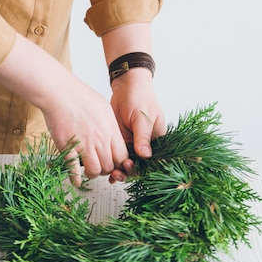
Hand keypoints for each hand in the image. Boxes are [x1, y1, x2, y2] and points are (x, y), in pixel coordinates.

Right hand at [0, 34, 127, 185]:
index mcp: (110, 130)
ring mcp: (83, 144)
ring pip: (95, 171)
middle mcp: (99, 139)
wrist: (59, 92)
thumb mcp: (104, 108)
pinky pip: (74, 170)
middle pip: (109, 166)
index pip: (122, 156)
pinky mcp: (68, 148)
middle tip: (100, 166)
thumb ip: (111, 126)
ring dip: (92, 174)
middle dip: (106, 169)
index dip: (119, 163)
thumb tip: (114, 136)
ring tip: (88, 169)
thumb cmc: (80, 96)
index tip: (114, 162)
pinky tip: (75, 180)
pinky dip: (75, 178)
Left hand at [108, 67, 165, 181]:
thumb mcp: (142, 117)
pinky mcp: (120, 140)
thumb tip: (145, 154)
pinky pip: (116, 155)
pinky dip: (112, 163)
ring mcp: (132, 143)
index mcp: (156, 140)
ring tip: (111, 175)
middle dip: (127, 172)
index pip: (151, 161)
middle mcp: (144, 145)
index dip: (140, 169)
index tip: (129, 170)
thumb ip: (142, 135)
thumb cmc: (140, 98)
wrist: (126, 86)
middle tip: (117, 174)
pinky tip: (106, 170)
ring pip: (126, 163)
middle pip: (138, 165)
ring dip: (119, 170)